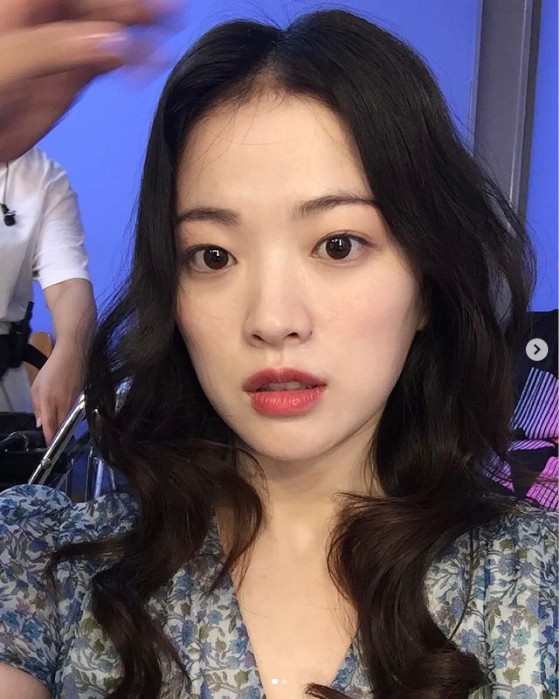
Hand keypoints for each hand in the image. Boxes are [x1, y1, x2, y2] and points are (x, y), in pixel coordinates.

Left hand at [0, 0, 179, 160]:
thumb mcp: (8, 65)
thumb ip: (52, 49)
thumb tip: (107, 40)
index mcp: (23, 3)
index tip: (136, 3)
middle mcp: (46, 18)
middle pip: (96, 3)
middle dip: (129, 5)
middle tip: (165, 13)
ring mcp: (64, 46)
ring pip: (108, 28)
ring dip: (139, 31)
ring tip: (167, 34)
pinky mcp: (76, 73)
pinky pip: (111, 58)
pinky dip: (133, 60)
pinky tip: (151, 62)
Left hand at [31, 345, 83, 443]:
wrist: (72, 355)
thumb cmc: (53, 369)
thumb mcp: (36, 386)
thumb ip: (37, 406)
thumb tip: (40, 422)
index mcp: (49, 400)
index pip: (49, 424)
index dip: (49, 436)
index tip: (48, 443)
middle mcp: (63, 403)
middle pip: (61, 425)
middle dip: (57, 432)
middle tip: (54, 437)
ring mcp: (74, 401)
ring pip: (69, 419)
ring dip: (64, 424)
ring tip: (60, 425)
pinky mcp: (82, 399)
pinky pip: (75, 411)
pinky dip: (70, 415)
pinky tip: (68, 412)